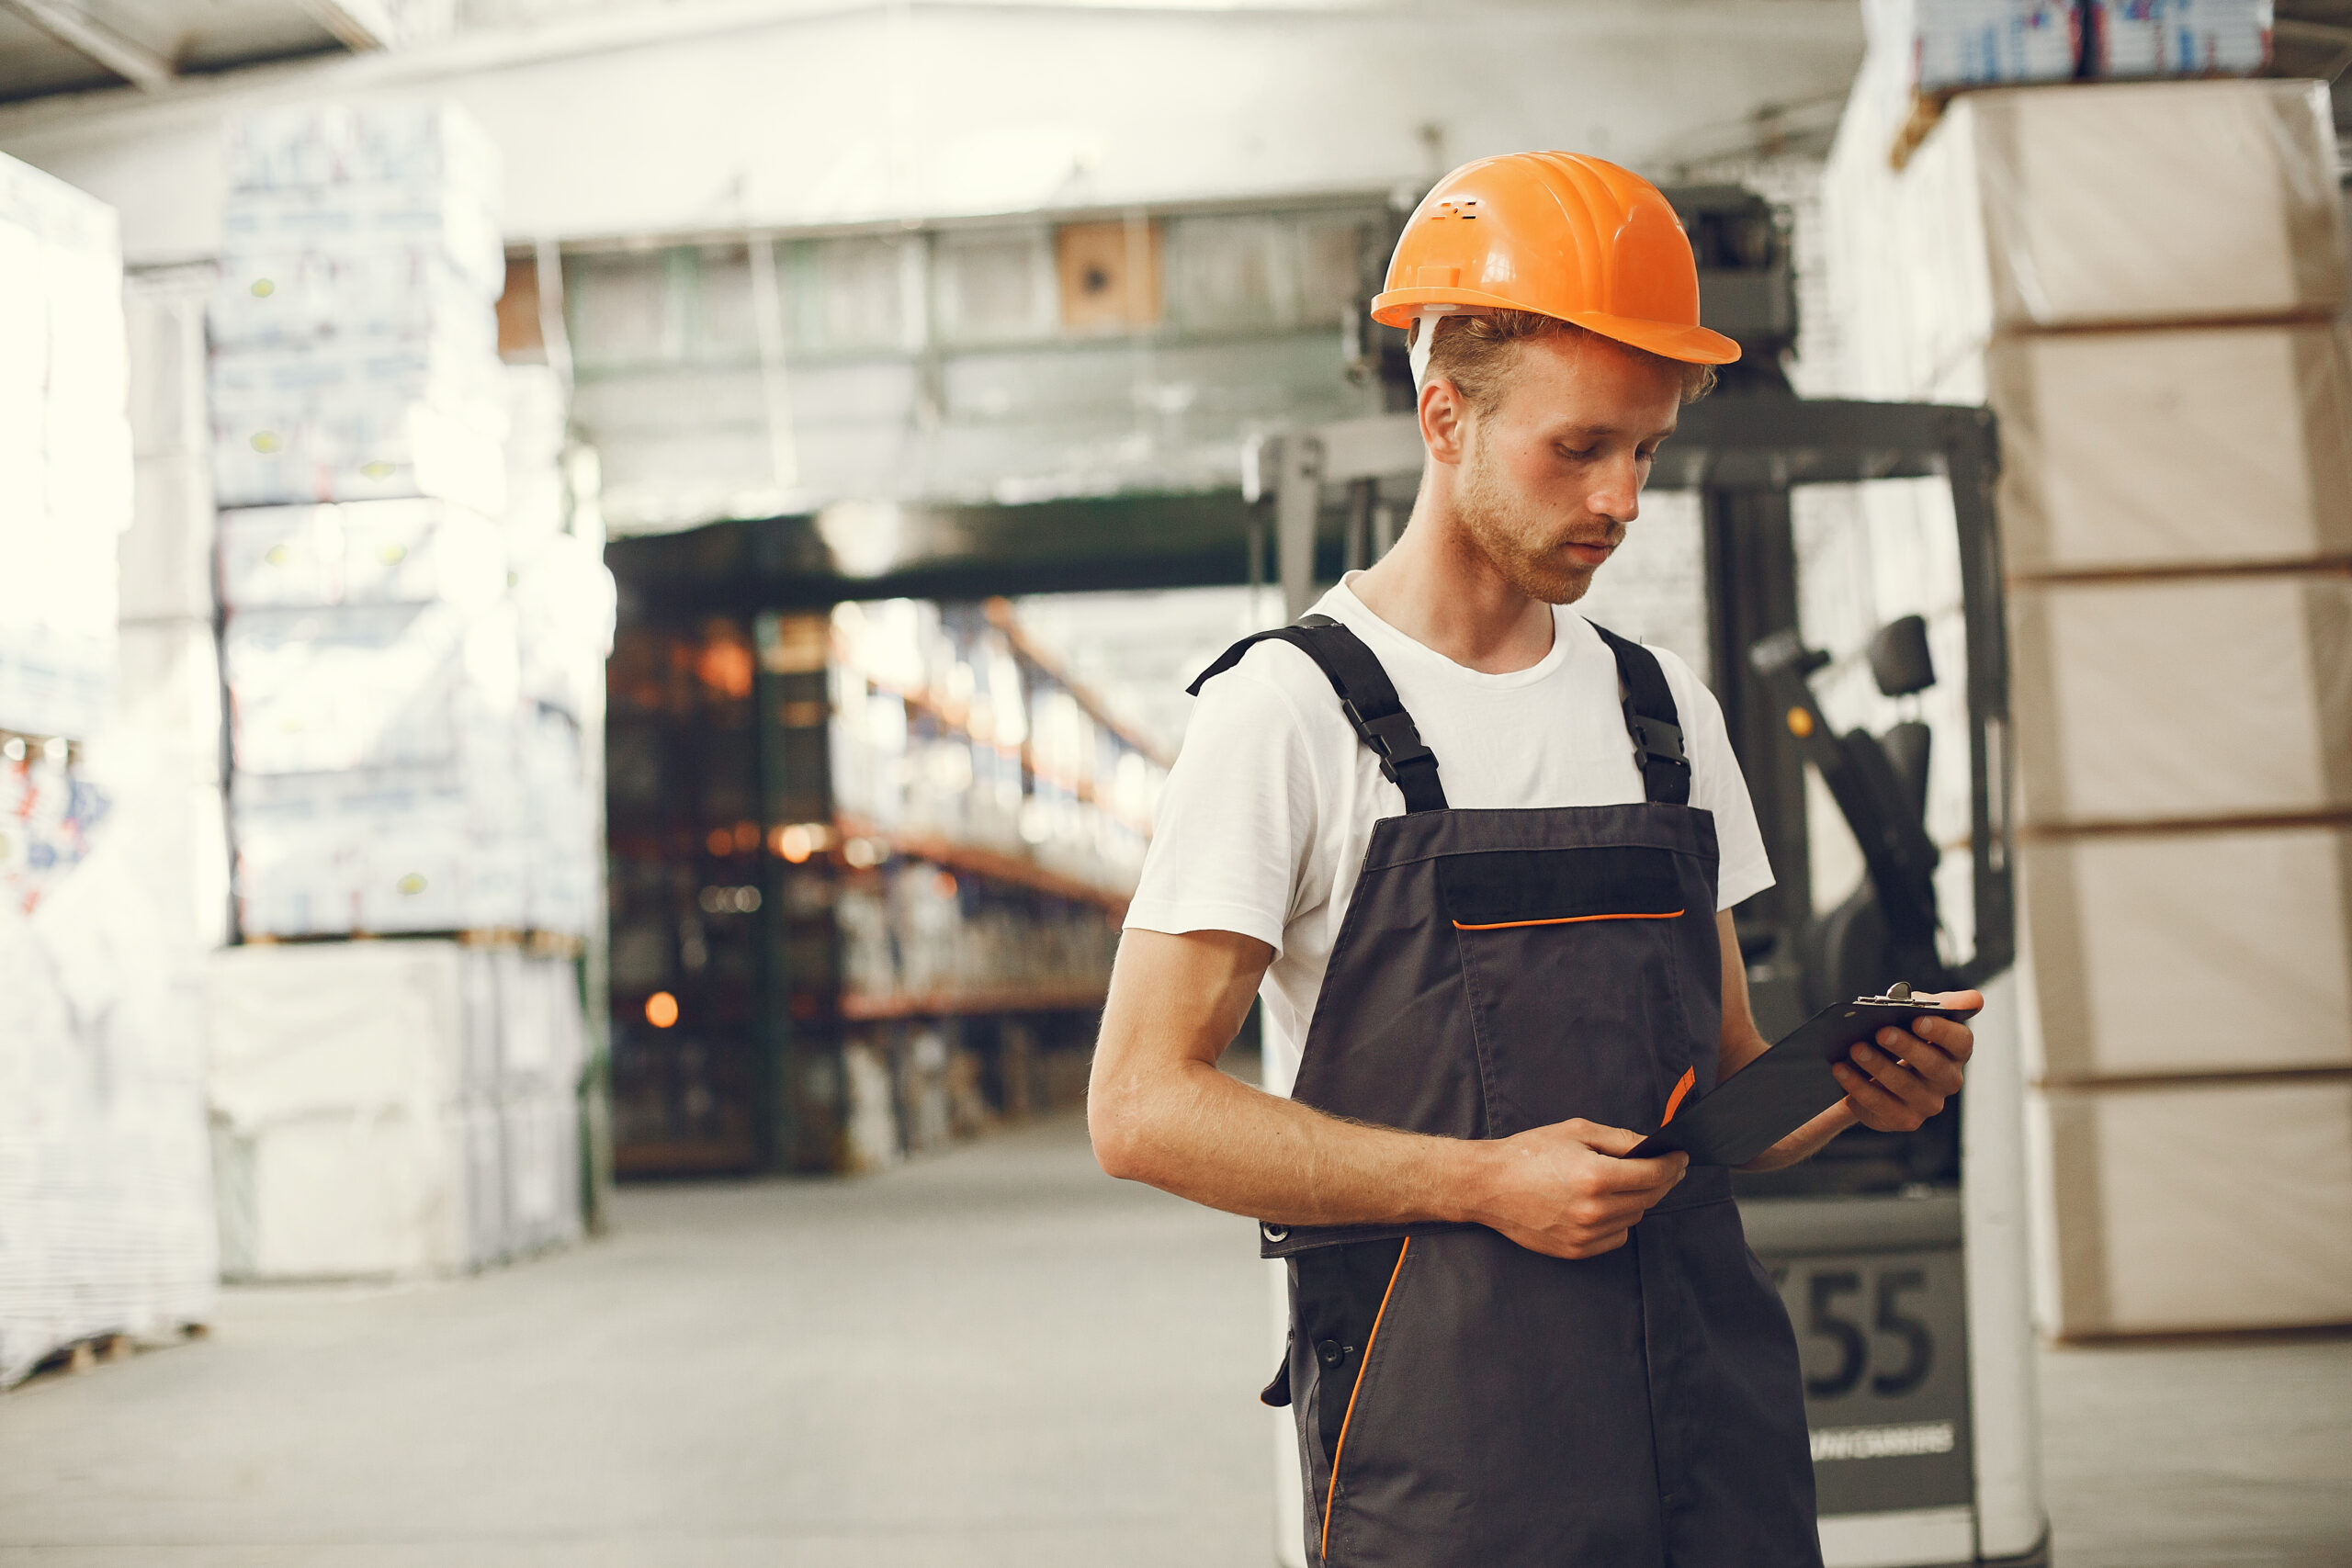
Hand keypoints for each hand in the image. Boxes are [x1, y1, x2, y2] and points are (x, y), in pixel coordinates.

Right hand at [1464, 1119, 1688, 1259]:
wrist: (1488, 1186)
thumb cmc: (1527, 1153)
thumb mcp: (1575, 1132)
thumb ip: (1619, 1139)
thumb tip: (1652, 1145)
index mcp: (1595, 1176)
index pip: (1652, 1174)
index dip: (1673, 1164)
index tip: (1681, 1157)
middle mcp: (1594, 1210)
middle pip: (1649, 1198)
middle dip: (1663, 1180)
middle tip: (1667, 1167)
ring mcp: (1585, 1234)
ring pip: (1635, 1218)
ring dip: (1639, 1200)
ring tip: (1625, 1183)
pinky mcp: (1576, 1250)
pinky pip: (1616, 1237)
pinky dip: (1619, 1221)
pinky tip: (1604, 1205)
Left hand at [1832, 989, 1980, 1132]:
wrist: (1875, 1073)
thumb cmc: (1900, 1036)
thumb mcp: (1915, 1015)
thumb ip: (1936, 1003)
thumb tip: (1972, 999)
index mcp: (1954, 1052)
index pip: (1961, 1042)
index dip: (1942, 1031)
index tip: (1918, 1020)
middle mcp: (1947, 1080)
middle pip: (1934, 1065)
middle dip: (1906, 1048)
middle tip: (1881, 1032)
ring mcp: (1927, 1104)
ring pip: (1905, 1086)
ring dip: (1878, 1066)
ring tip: (1856, 1049)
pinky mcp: (1903, 1119)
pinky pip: (1880, 1105)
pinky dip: (1858, 1086)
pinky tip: (1841, 1070)